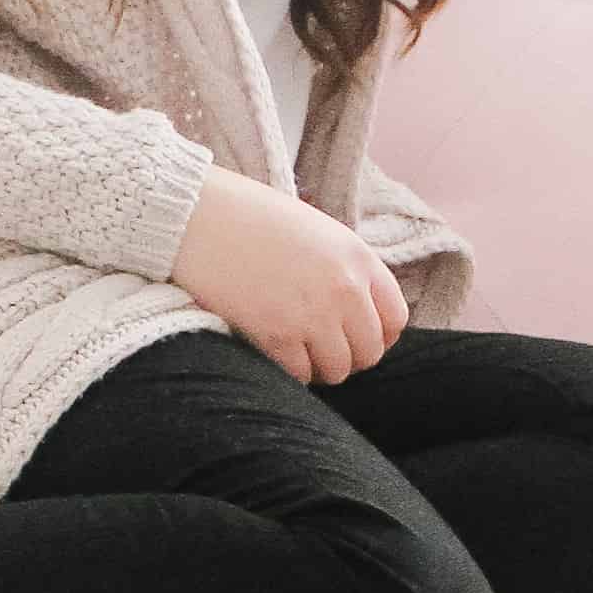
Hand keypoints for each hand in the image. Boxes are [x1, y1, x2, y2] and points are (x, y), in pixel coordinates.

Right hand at [170, 164, 410, 385]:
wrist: (197, 216)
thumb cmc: (250, 218)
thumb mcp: (316, 231)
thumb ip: (345, 269)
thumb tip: (358, 314)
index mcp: (358, 257)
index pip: (395, 318)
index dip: (379, 335)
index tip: (357, 338)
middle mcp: (344, 288)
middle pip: (370, 351)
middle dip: (347, 356)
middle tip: (321, 349)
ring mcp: (312, 314)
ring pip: (337, 370)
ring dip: (319, 367)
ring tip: (296, 350)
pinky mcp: (277, 335)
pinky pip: (300, 376)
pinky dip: (289, 371)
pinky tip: (273, 350)